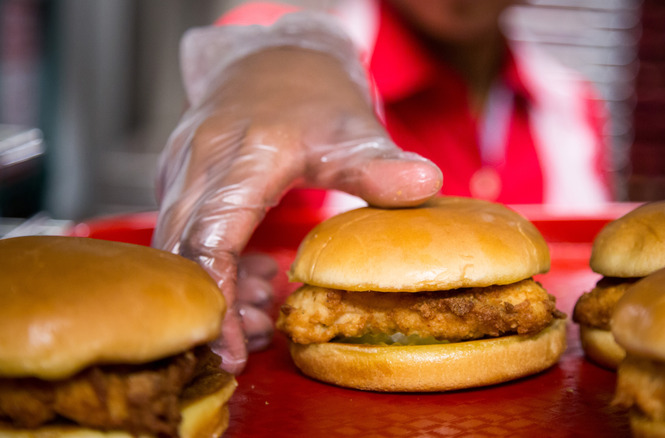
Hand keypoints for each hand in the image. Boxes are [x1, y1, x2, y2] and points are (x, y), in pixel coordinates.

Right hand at [153, 34, 441, 372]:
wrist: (271, 58)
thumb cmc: (314, 94)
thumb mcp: (353, 128)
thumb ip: (380, 165)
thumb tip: (427, 185)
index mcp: (244, 155)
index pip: (213, 239)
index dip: (220, 299)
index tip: (234, 348)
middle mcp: (199, 162)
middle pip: (185, 254)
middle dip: (217, 308)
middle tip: (257, 337)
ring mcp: (181, 169)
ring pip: (178, 248)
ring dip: (217, 289)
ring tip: (265, 309)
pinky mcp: (178, 178)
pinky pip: (184, 234)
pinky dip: (214, 265)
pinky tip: (256, 277)